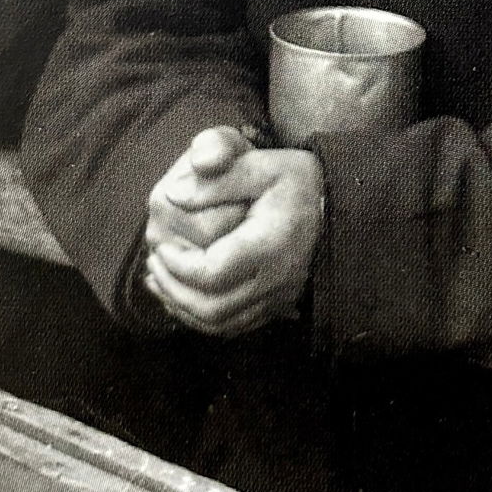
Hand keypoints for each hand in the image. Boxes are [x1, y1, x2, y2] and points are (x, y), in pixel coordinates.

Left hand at [145, 145, 324, 338]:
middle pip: (212, 307)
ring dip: (182, 307)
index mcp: (270, 246)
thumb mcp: (262, 164)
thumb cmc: (297, 183)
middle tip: (155, 264)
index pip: (212, 273)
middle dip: (174, 289)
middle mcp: (276, 281)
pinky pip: (232, 326)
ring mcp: (277, 299)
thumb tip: (174, 194)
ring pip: (219, 324)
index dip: (178, 265)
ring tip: (160, 280)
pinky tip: (183, 296)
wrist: (336, 206)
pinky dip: (200, 317)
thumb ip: (219, 177)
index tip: (161, 246)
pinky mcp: (276, 307)